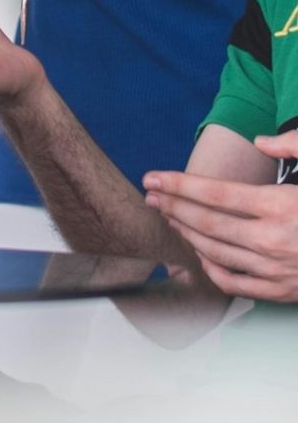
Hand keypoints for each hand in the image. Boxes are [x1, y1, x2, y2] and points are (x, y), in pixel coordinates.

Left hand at [144, 133, 297, 301]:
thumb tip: (261, 140)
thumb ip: (295, 147)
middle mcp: (275, 240)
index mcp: (282, 206)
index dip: (177, 184)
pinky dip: (211, 268)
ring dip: (186, 233)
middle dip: (172, 207)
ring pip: (216, 252)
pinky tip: (200, 252)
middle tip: (150, 196)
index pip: (215, 193)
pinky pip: (235, 283)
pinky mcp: (285, 293)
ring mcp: (279, 271)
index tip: (151, 177)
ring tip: (168, 217)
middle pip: (207, 223)